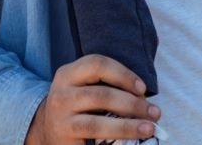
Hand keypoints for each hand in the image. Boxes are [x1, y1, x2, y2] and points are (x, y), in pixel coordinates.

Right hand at [23, 55, 159, 142]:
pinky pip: (93, 141)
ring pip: (98, 122)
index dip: (123, 74)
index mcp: (67, 73)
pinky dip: (116, 139)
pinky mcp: (64, 139)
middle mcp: (60, 94)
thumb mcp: (83, 87)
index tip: (143, 88)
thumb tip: (143, 99)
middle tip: (155, 113)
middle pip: (102, 95)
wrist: (46, 130)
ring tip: (149, 128)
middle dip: (133, 104)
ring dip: (128, 126)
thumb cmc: (77, 106)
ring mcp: (60, 119)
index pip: (97, 64)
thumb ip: (106, 86)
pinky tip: (131, 141)